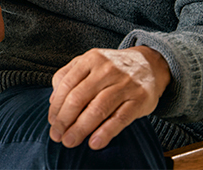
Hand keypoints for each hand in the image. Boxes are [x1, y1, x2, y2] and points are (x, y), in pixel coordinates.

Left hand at [48, 46, 170, 149]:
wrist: (149, 64)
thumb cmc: (111, 68)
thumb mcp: (89, 63)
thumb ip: (67, 76)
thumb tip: (53, 102)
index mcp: (90, 59)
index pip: (67, 84)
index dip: (56, 106)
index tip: (52, 122)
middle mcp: (107, 69)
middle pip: (79, 97)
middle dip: (64, 120)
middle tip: (57, 136)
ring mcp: (125, 84)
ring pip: (98, 109)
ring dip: (81, 128)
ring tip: (70, 141)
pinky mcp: (140, 99)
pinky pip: (120, 118)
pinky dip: (106, 132)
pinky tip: (94, 143)